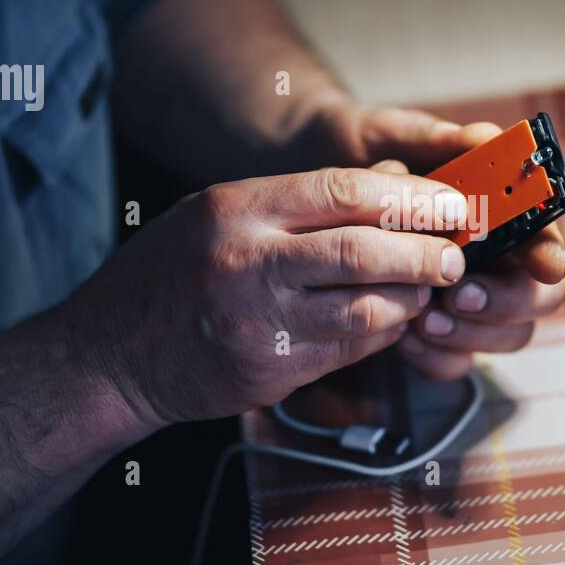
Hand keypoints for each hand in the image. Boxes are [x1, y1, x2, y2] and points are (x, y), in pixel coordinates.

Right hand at [63, 167, 469, 428]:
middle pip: (363, 252)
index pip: (344, 192)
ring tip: (426, 290)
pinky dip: (381, 335)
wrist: (109, 355)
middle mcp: (248, 264)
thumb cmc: (170, 272)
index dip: (410, 199)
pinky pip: (348, 352)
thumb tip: (391, 191)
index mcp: (237, 210)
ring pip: (365, 310)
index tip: (450, 206)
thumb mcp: (216, 212)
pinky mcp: (268, 374)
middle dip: (425, 254)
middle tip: (455, 255)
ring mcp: (258, 324)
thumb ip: (295, 202)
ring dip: (410, 300)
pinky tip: (390, 321)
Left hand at [337, 108, 564, 380]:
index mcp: (498, 211)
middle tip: (459, 294)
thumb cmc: (363, 154)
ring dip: (472, 334)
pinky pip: (457, 362)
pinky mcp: (440, 334)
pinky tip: (405, 340)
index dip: (552, 253)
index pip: (545, 236)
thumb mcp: (390, 136)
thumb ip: (434, 137)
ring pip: (506, 336)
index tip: (544, 266)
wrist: (312, 194)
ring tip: (423, 320)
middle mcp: (495, 259)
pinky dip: (437, 357)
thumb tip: (479, 136)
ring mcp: (471, 301)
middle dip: (508, 301)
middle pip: (539, 296)